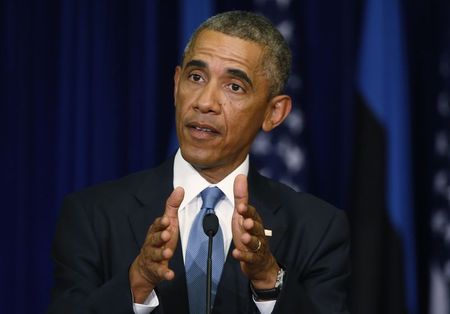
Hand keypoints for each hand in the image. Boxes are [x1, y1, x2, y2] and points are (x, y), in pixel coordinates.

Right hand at [129, 187, 183, 302]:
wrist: (146, 266)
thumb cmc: (160, 240)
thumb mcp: (167, 223)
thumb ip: (172, 207)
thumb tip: (180, 188)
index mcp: (154, 231)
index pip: (156, 225)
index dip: (161, 223)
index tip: (167, 220)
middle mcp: (151, 243)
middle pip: (153, 239)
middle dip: (159, 237)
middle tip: (167, 234)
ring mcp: (152, 257)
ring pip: (155, 255)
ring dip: (161, 253)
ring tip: (169, 252)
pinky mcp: (156, 270)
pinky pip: (159, 272)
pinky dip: (164, 273)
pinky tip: (170, 274)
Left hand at [231, 175, 278, 289]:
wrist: (259, 262)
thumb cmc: (248, 234)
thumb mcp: (242, 215)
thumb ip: (241, 197)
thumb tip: (240, 175)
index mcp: (255, 221)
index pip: (252, 214)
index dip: (247, 211)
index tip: (241, 207)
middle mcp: (258, 233)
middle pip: (257, 228)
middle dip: (252, 224)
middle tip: (247, 222)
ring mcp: (257, 247)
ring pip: (255, 243)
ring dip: (250, 240)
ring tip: (244, 238)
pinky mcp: (254, 260)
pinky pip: (250, 258)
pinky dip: (243, 256)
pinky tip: (236, 253)